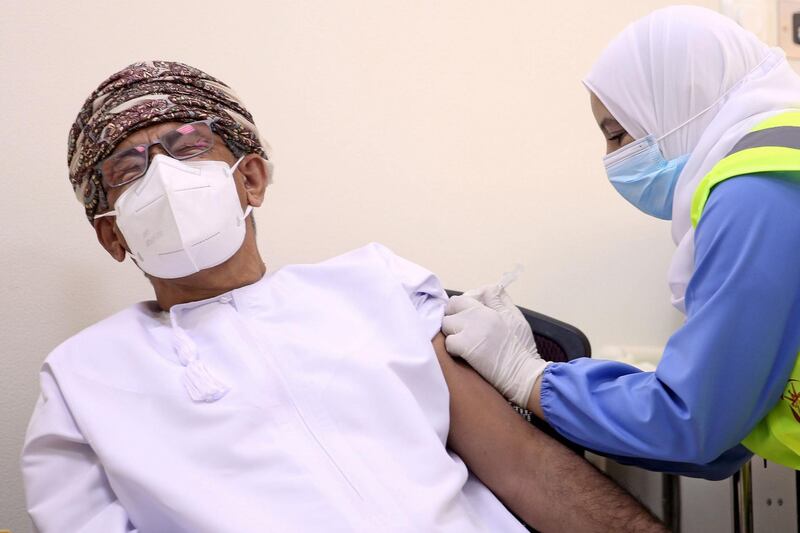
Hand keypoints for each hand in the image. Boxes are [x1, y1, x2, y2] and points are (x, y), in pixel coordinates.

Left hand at [442, 284, 548, 406]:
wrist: (522, 374)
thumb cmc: (521, 349)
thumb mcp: (516, 318)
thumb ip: (499, 302)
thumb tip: (486, 290)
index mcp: (491, 308)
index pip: (466, 296)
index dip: (462, 307)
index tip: (466, 317)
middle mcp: (479, 315)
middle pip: (452, 305)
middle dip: (454, 316)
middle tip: (462, 330)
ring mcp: (471, 329)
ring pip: (446, 324)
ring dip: (452, 333)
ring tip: (465, 342)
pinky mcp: (465, 346)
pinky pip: (448, 342)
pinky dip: (453, 349)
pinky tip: (464, 354)